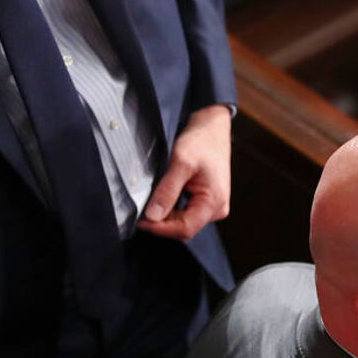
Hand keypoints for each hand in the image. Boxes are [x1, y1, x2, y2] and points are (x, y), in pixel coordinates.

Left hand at [138, 104, 231, 240]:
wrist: (212, 128)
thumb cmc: (201, 142)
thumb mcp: (181, 163)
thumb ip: (167, 191)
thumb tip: (153, 215)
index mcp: (214, 202)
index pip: (185, 228)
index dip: (161, 229)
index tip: (141, 222)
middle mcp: (217, 208)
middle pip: (185, 228)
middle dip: (162, 222)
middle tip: (141, 211)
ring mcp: (213, 206)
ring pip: (185, 221)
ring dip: (166, 215)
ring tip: (152, 200)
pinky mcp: (208, 201)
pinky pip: (187, 213)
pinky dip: (172, 208)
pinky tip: (163, 197)